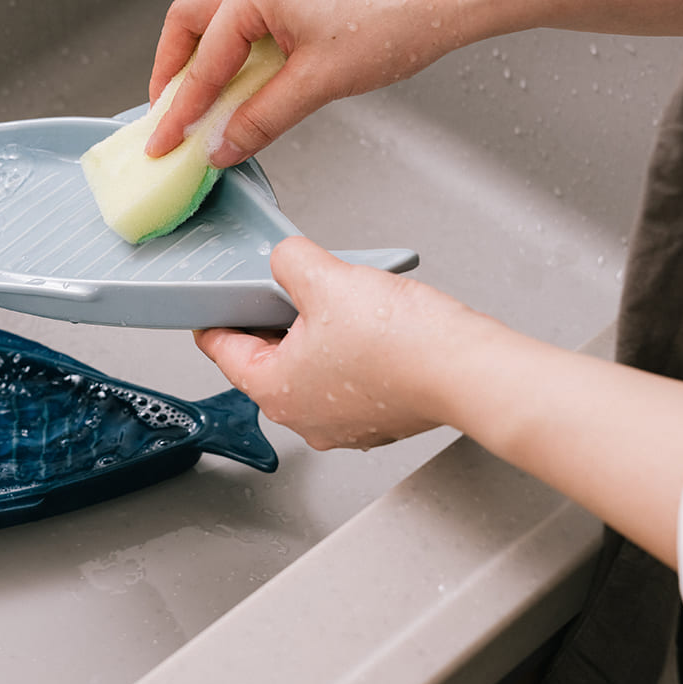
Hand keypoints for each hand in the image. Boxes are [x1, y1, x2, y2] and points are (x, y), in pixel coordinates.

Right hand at [145, 0, 467, 165]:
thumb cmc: (396, 21)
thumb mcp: (318, 83)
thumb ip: (262, 118)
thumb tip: (224, 146)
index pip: (204, 60)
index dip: (182, 108)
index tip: (166, 140)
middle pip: (189, 20)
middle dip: (173, 70)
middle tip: (169, 113)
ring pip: (214, 10)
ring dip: (201, 54)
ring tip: (199, 98)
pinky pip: (243, 6)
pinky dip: (230, 40)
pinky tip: (239, 72)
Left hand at [194, 237, 479, 450]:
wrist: (468, 370)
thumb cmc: (401, 342)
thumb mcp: (325, 278)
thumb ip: (289, 261)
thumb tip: (284, 259)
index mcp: (274, 390)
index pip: (222, 350)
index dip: (216, 317)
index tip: (214, 305)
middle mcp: (304, 417)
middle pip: (267, 359)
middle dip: (274, 320)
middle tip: (285, 286)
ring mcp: (343, 425)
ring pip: (310, 369)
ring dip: (315, 335)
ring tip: (334, 299)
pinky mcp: (378, 419)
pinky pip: (347, 379)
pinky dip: (349, 353)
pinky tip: (368, 323)